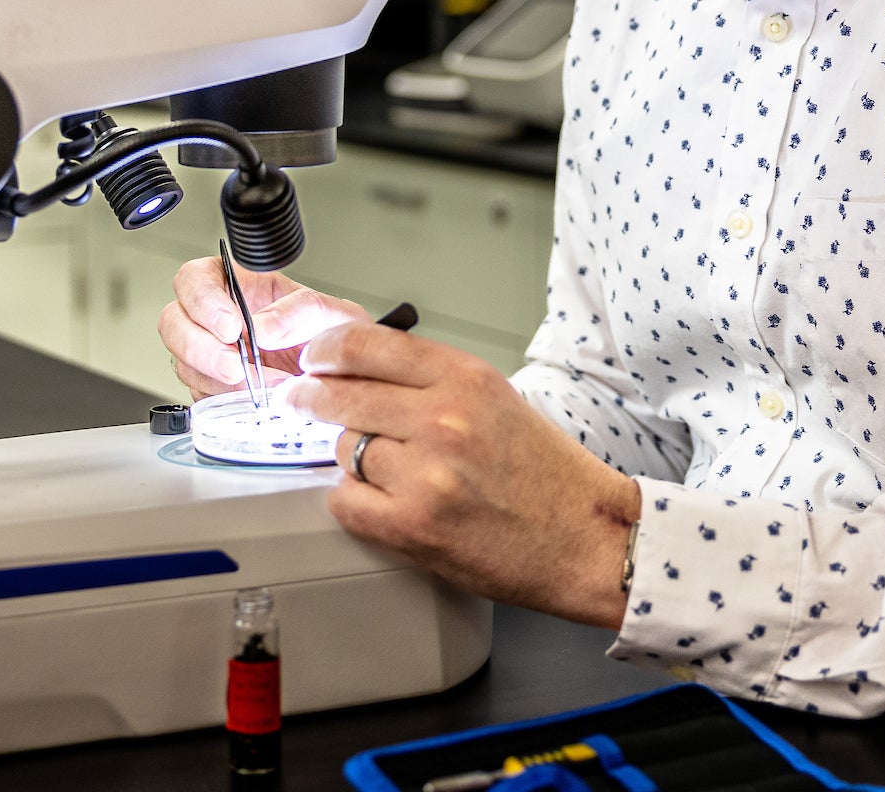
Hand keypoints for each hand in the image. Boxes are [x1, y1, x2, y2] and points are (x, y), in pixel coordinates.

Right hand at [158, 257, 367, 398]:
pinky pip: (198, 393)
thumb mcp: (332, 314)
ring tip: (261, 384)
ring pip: (183, 362)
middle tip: (236, 366)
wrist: (341, 378)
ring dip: (217, 379)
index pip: (195, 278)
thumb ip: (301, 310)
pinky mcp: (213, 386)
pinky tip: (253, 398)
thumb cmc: (333, 337)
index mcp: (238, 283)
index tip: (232, 326)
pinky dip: (224, 399)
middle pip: (173, 322)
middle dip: (200, 348)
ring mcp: (210, 352)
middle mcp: (216, 316)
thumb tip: (262, 326)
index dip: (203, 301)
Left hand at [283, 323, 641, 628]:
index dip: (324, 349)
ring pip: (343, 449)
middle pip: (338, 393)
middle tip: (301, 400)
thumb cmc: (547, 474)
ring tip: (384, 467)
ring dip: (350, 456)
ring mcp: (425, 474)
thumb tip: (363, 369)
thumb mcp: (497, 398)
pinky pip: (345, 502)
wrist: (583, 538)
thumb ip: (433, 380)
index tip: (313, 357)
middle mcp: (443, 419)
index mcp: (465, 378)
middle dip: (309, 397)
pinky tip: (377, 499)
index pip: (364, 345)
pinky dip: (353, 501)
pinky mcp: (412, 526)